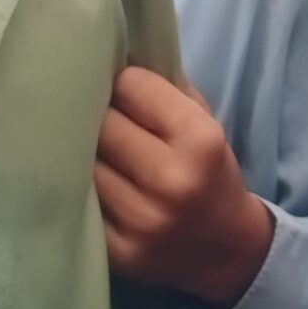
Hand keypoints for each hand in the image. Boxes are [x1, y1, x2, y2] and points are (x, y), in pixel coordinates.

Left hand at [97, 67, 274, 308]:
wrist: (227, 250)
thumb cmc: (210, 174)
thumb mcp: (206, 124)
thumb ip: (166, 90)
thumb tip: (112, 57)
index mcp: (200, 141)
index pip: (131, 86)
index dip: (125, 86)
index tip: (124, 93)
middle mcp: (171, 181)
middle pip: (102, 124)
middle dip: (101, 118)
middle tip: (103, 121)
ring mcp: (141, 220)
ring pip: (84, 164)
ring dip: (86, 155)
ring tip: (96, 153)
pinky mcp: (118, 252)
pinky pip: (80, 204)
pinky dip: (80, 191)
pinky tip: (90, 185)